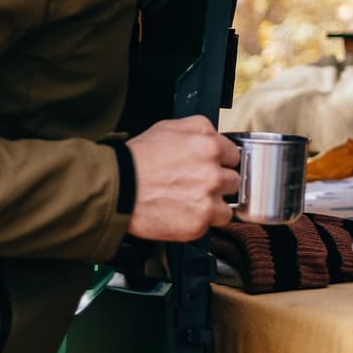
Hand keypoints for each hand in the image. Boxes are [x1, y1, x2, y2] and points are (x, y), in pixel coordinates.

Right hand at [125, 116, 239, 240]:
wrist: (117, 188)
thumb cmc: (138, 159)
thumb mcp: (170, 126)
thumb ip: (201, 128)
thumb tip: (216, 135)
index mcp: (210, 147)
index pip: (234, 156)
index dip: (222, 162)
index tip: (213, 167)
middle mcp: (213, 174)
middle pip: (233, 182)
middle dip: (218, 184)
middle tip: (197, 185)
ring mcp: (207, 201)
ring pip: (227, 207)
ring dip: (214, 206)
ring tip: (191, 202)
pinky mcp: (198, 224)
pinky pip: (211, 225)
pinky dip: (199, 222)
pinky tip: (182, 213)